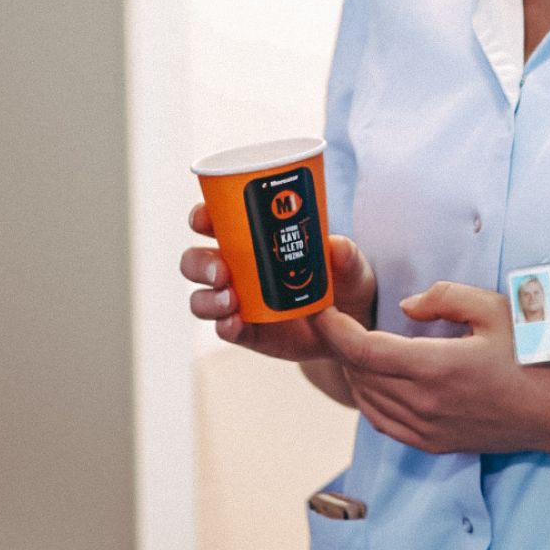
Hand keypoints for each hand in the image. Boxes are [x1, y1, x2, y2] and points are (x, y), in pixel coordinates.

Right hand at [180, 203, 376, 360]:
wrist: (353, 327)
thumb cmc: (345, 282)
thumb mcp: (351, 266)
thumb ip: (346, 255)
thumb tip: (336, 246)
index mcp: (254, 239)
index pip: (216, 221)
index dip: (201, 217)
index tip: (203, 219)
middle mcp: (238, 269)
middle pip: (196, 260)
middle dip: (199, 263)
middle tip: (220, 270)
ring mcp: (239, 302)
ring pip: (201, 297)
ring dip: (207, 298)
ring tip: (231, 300)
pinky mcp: (248, 331)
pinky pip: (224, 328)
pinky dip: (224, 325)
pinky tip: (234, 323)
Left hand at [312, 279, 547, 454]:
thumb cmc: (529, 354)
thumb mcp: (493, 309)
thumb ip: (443, 298)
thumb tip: (403, 308)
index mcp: (436, 366)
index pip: (362, 350)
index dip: (334, 330)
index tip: (322, 311)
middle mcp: (425, 402)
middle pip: (358, 374)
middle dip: (341, 345)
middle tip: (337, 321)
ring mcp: (426, 428)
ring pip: (366, 399)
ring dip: (352, 372)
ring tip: (352, 347)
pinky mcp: (432, 443)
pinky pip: (382, 423)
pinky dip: (367, 400)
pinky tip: (370, 382)